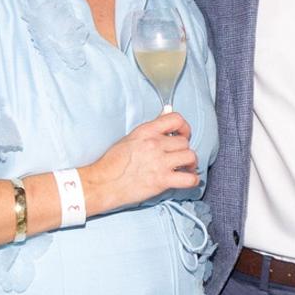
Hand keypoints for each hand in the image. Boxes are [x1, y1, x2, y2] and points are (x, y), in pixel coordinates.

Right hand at [78, 111, 197, 214]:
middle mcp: (155, 144)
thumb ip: (152, 127)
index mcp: (146, 131)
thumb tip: (167, 110)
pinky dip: (192, 180)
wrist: (101, 184)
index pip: (176, 119)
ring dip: (191, 164)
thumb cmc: (113, 162)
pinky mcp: (161, 180)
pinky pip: (189, 179)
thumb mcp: (131, 138)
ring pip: (190, 157)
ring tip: (185, 168)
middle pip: (184, 142)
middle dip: (184, 150)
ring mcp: (159, 162)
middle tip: (178, 158)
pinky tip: (187, 180)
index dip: (184, 127)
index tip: (182, 135)